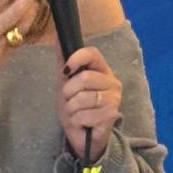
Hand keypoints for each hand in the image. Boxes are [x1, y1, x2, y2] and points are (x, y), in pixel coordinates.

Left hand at [59, 45, 122, 161]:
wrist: (83, 135)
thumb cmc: (76, 107)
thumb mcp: (65, 83)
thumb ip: (63, 60)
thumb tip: (57, 36)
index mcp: (102, 70)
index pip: (92, 53)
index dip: (76, 58)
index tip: (65, 71)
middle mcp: (112, 83)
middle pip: (85, 78)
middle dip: (69, 92)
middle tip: (69, 100)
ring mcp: (114, 100)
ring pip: (83, 98)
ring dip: (71, 108)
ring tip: (75, 113)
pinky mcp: (111, 116)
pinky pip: (84, 115)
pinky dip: (76, 121)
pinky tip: (82, 123)